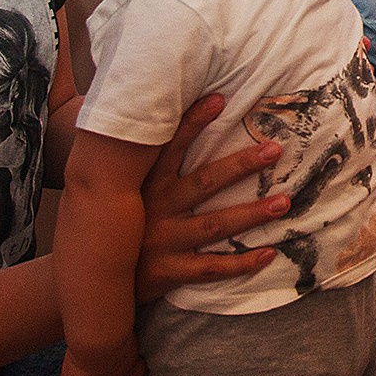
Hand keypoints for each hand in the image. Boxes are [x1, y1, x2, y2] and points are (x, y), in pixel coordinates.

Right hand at [134, 93, 286, 303]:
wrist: (92, 276)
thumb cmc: (119, 223)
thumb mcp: (124, 189)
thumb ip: (144, 160)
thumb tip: (158, 113)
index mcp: (146, 184)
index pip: (170, 146)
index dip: (193, 122)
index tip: (220, 99)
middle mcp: (155, 209)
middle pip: (204, 182)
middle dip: (240, 165)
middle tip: (274, 150)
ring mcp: (163, 242)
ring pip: (214, 225)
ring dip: (251, 213)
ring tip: (284, 202)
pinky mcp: (168, 271)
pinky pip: (211, 269)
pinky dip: (241, 264)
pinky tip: (269, 254)